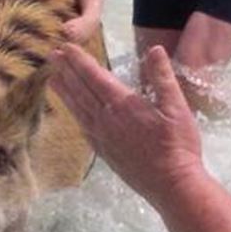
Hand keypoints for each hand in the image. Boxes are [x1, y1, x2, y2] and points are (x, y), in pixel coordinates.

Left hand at [49, 43, 206, 205]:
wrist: (172, 185)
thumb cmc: (178, 145)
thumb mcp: (177, 107)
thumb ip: (162, 77)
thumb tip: (155, 49)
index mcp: (123, 104)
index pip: (95, 76)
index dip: (79, 60)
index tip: (65, 46)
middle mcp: (106, 119)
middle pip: (81, 90)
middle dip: (66, 71)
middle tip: (52, 55)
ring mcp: (102, 137)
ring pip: (78, 109)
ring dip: (65, 92)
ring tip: (52, 79)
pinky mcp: (104, 152)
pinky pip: (83, 127)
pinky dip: (74, 114)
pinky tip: (71, 111)